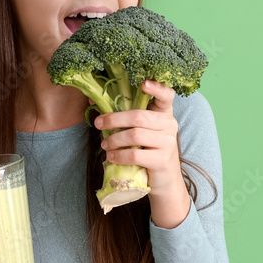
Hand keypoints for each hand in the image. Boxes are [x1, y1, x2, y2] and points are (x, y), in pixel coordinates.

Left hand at [93, 80, 190, 224]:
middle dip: (114, 119)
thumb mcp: (140, 130)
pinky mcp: (162, 160)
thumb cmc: (147, 149)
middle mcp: (170, 124)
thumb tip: (92, 99)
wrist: (163, 179)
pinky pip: (135, 154)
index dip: (157, 88)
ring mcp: (168, 142)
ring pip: (134, 135)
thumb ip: (123, 116)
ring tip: (104, 144)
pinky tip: (111, 156)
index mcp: (164, 113)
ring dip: (113, 140)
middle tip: (98, 124)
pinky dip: (119, 155)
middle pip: (138, 116)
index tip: (143, 83)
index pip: (167, 95)